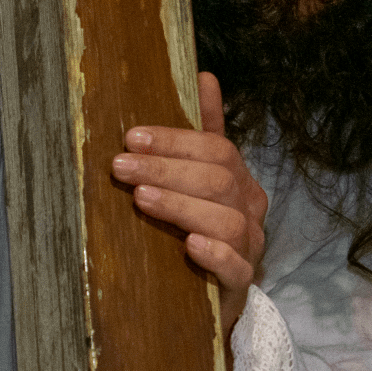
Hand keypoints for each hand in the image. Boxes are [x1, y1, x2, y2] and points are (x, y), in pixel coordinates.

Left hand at [111, 72, 267, 336]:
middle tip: (121, 167)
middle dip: (166, 170)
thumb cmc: (200, 227)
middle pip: (217, 180)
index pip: (216, 149)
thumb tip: (204, 75)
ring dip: (181, 206)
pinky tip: (189, 245)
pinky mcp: (241, 283)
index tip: (131, 138)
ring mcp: (249, 246)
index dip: (174, 142)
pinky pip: (235, 267)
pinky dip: (214, 254)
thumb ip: (204, 131)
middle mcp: (249, 208)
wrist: (212, 296)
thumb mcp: (201, 176)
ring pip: (225, 221)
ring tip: (142, 200)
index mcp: (239, 179)